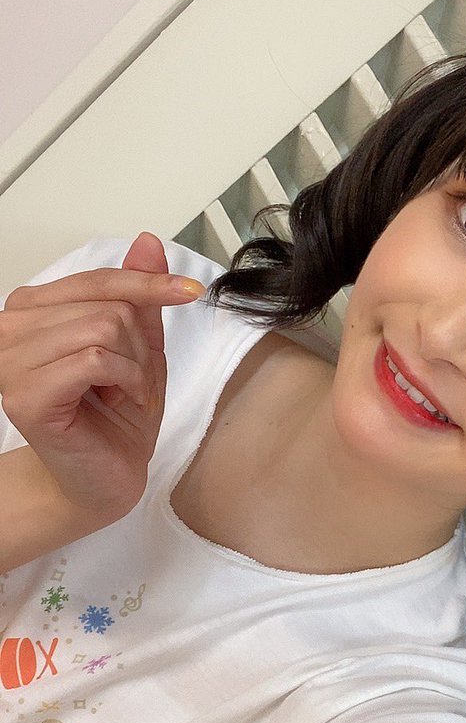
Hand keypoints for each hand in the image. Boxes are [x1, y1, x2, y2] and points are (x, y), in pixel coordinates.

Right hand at [0, 232, 205, 518]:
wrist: (103, 480)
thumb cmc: (114, 419)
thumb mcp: (139, 348)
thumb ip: (138, 297)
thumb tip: (147, 242)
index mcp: (32, 309)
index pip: (97, 278)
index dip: (147, 283)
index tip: (190, 291)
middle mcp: (11, 328)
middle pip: (106, 305)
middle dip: (139, 346)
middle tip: (132, 382)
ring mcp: (10, 362)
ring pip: (103, 328)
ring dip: (133, 367)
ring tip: (122, 394)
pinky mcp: (25, 395)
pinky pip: (95, 359)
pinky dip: (125, 381)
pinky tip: (120, 402)